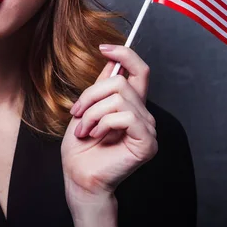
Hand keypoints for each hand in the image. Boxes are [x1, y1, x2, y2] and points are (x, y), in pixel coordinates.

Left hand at [61, 45, 157, 210]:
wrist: (79, 179)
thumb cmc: (81, 149)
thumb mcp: (87, 109)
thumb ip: (102, 87)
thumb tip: (111, 62)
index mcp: (132, 105)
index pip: (139, 70)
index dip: (124, 54)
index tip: (103, 48)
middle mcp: (143, 114)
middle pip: (120, 81)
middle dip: (91, 95)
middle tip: (77, 114)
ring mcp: (148, 129)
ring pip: (119, 98)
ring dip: (93, 112)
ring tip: (85, 129)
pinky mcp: (147, 142)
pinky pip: (124, 116)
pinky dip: (103, 123)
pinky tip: (96, 136)